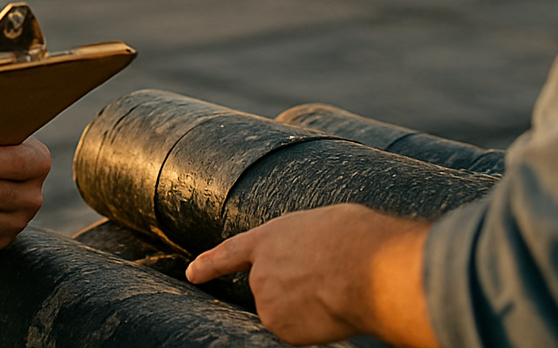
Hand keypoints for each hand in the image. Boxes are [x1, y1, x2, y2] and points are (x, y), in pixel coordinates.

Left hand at [186, 205, 435, 347]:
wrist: (364, 269)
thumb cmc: (352, 239)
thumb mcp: (321, 226)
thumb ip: (302, 246)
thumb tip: (312, 261)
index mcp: (267, 240)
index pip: (229, 254)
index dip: (209, 264)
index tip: (192, 273)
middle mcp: (259, 274)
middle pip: (271, 289)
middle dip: (294, 289)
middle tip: (326, 280)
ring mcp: (268, 303)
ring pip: (287, 312)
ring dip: (307, 306)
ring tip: (333, 290)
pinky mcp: (282, 330)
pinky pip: (300, 331)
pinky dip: (315, 326)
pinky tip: (331, 309)